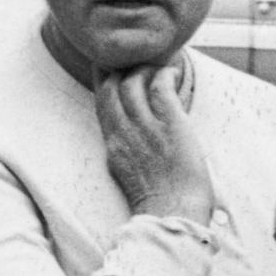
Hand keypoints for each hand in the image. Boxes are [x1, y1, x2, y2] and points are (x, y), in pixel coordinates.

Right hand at [96, 64, 213, 222]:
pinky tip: (172, 73)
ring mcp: (145, 127)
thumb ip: (126, 152)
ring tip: (158, 67)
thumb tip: (132, 139)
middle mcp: (123, 133)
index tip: (110, 66)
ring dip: (145, 69)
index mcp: (113, 145)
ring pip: (133, 82)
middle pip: (110, 87)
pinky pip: (160, 86)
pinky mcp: (169, 123)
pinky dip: (165, 74)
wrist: (173, 213)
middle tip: (137, 61)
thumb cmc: (160, 201)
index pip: (102, 102)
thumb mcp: (129, 174)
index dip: (104, 79)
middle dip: (120, 69)